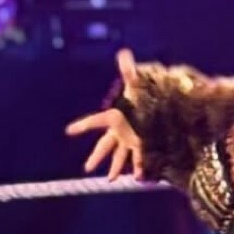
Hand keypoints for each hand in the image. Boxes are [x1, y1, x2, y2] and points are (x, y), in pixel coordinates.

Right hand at [65, 48, 143, 180]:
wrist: (164, 102)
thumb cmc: (147, 94)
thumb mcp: (137, 84)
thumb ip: (129, 71)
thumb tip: (124, 53)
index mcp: (116, 116)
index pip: (95, 121)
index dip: (82, 125)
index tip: (69, 131)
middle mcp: (122, 129)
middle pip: (105, 145)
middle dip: (97, 157)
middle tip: (87, 168)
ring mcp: (133, 137)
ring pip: (120, 155)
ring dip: (115, 167)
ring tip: (110, 180)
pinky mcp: (145, 143)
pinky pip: (139, 158)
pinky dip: (137, 168)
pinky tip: (137, 178)